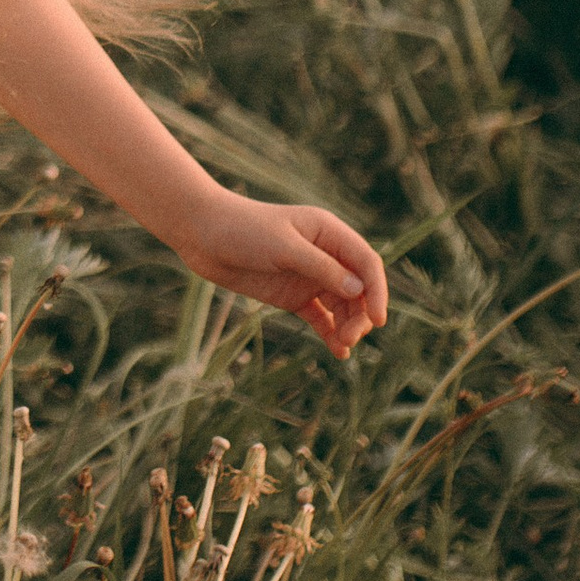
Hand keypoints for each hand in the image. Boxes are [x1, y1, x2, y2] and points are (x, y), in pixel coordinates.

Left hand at [174, 189, 387, 356]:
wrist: (201, 234)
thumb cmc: (242, 229)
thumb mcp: (283, 247)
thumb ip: (320, 268)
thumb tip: (358, 290)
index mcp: (329, 233)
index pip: (366, 263)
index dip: (377, 291)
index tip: (378, 320)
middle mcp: (325, 255)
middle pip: (358, 289)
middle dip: (360, 314)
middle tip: (350, 337)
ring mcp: (309, 276)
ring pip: (341, 306)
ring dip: (347, 326)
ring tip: (342, 346)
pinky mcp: (293, 295)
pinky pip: (320, 316)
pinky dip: (330, 332)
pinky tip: (337, 351)